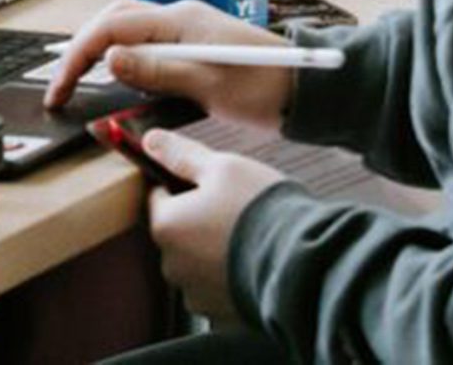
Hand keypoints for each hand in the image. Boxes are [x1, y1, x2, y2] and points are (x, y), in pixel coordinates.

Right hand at [45, 0, 290, 124]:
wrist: (303, 88)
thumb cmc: (263, 86)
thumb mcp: (206, 84)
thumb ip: (155, 70)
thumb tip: (109, 59)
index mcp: (179, 19)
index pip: (113, 27)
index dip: (80, 55)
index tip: (61, 87)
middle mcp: (179, 16)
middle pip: (114, 20)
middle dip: (82, 49)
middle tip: (62, 86)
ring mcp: (186, 28)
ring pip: (128, 29)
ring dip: (100, 50)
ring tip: (79, 81)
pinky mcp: (193, 44)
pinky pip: (147, 42)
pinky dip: (124, 57)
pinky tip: (119, 78)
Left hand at [143, 131, 283, 324]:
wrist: (301, 263)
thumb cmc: (260, 211)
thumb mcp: (221, 167)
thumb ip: (181, 154)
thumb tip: (151, 141)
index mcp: (166, 225)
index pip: (158, 196)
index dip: (181, 183)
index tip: (206, 182)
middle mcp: (173, 264)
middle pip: (177, 229)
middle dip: (198, 217)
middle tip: (233, 206)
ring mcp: (196, 291)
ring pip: (196, 258)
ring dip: (213, 246)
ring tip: (247, 233)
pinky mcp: (219, 311)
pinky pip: (215, 284)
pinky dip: (228, 272)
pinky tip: (251, 257)